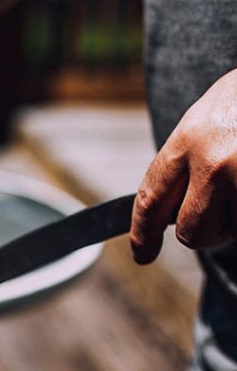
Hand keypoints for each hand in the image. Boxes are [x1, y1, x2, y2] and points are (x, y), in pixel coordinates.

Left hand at [131, 68, 236, 263]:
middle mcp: (216, 161)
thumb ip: (189, 158)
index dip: (143, 233)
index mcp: (190, 138)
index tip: (142, 254)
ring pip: (234, 232)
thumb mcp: (211, 116)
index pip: (151, 198)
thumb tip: (171, 210)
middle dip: (207, 231)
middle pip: (193, 232)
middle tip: (225, 212)